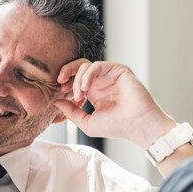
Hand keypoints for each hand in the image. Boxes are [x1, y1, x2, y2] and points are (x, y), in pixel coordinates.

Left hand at [54, 59, 176, 149]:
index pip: (74, 80)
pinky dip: (87, 75)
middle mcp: (101, 82)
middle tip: (59, 82)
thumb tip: (55, 102)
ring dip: (77, 78)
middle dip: (66, 72)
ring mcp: (109, 75)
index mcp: (94, 92)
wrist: (137, 125)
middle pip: (78, 67)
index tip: (59, 93)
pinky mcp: (118, 70)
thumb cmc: (116, 126)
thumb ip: (71, 112)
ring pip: (86, 65)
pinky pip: (97, 65)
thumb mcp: (86, 122)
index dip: (65, 84)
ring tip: (78, 93)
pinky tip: (84, 88)